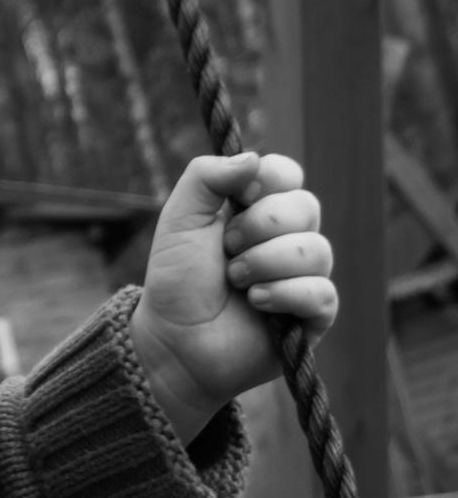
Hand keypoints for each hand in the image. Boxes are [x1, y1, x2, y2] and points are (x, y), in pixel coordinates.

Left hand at [130, 151, 334, 441]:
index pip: (288, 173)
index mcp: (258, 208)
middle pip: (306, 206)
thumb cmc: (176, 279)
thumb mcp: (180, 217)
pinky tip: (257, 303)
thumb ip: (207, 176)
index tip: (238, 198)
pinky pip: (323, 293)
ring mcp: (303, 276)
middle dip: (260, 226)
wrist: (175, 339)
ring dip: (266, 263)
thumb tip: (253, 158)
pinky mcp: (313, 317)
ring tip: (236, 281)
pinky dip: (284, 294)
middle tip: (227, 249)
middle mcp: (287, 238)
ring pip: (317, 250)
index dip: (267, 181)